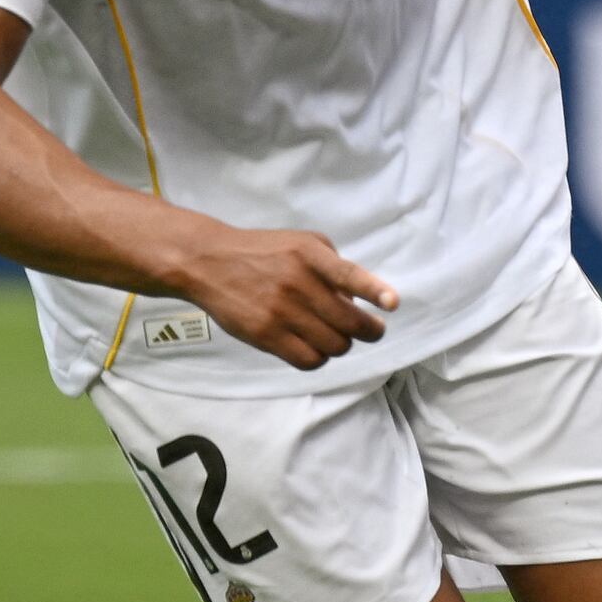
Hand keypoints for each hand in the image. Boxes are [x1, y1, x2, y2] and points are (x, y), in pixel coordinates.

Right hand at [147, 213, 398, 371]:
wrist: (210, 262)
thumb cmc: (264, 251)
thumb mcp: (303, 242)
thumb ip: (333, 265)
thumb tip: (356, 300)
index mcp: (309, 255)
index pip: (348, 275)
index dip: (373, 290)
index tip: (392, 304)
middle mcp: (297, 283)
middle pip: (349, 324)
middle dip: (369, 331)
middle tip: (372, 330)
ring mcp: (281, 312)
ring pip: (334, 346)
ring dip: (342, 345)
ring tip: (337, 336)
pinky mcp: (265, 335)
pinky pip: (308, 360)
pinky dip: (320, 358)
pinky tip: (316, 347)